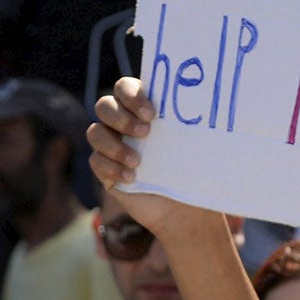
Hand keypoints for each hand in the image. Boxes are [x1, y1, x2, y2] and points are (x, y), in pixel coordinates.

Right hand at [87, 78, 226, 243]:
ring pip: (95, 132)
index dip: (131, 95)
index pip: (124, 87)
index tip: (152, 113)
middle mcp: (123, 123)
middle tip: (145, 133)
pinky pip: (96, 161)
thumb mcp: (194, 147)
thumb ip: (188, 124)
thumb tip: (205, 103)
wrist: (183, 211)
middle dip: (121, 117)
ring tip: (138, 161)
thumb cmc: (193, 173)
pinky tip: (131, 178)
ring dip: (114, 145)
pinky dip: (111, 167)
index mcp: (143, 108)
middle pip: (104, 105)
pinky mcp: (104, 170)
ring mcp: (112, 146)